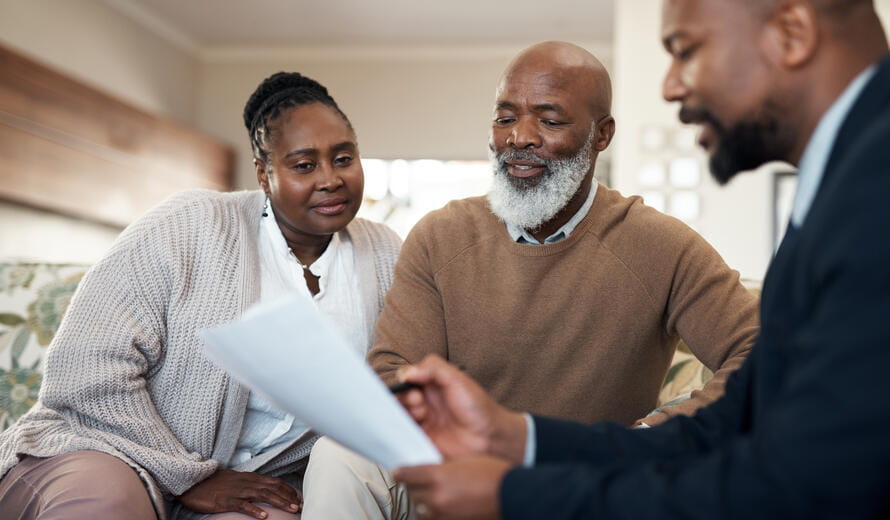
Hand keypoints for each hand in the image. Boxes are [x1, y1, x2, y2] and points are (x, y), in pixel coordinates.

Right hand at [178, 469, 301, 518]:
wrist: (193, 481)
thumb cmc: (213, 482)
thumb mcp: (235, 480)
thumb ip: (249, 483)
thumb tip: (262, 488)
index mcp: (250, 478)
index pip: (274, 482)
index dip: (288, 490)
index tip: (299, 498)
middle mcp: (246, 482)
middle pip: (273, 488)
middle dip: (289, 497)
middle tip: (301, 506)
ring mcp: (237, 491)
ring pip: (263, 495)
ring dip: (279, 502)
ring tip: (291, 509)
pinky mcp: (226, 500)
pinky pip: (242, 505)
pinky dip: (254, 510)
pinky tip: (264, 516)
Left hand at [393, 456, 511, 519]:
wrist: (512, 495)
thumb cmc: (493, 475)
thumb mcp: (463, 461)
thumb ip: (441, 467)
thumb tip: (427, 471)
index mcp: (438, 476)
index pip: (405, 475)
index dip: (401, 472)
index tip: (400, 472)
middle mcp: (436, 498)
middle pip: (411, 493)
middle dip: (414, 487)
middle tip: (420, 482)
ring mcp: (443, 515)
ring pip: (420, 509)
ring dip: (424, 502)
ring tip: (435, 496)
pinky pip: (433, 519)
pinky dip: (435, 514)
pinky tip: (443, 508)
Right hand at [397, 354, 526, 462]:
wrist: (489, 437)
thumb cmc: (478, 407)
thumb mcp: (457, 379)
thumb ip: (433, 369)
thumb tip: (408, 372)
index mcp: (432, 384)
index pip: (408, 378)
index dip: (406, 380)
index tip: (411, 384)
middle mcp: (426, 401)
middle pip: (401, 396)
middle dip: (406, 398)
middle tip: (419, 403)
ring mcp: (423, 420)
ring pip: (400, 414)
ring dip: (406, 413)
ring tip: (422, 415)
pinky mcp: (422, 439)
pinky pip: (404, 434)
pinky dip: (402, 430)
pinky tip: (413, 428)